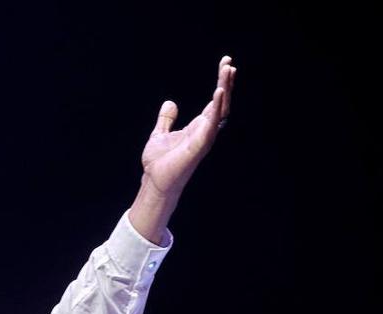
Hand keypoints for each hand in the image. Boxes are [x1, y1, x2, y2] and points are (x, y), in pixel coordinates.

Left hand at [140, 55, 236, 198]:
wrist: (154, 181)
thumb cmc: (159, 162)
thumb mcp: (160, 134)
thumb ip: (166, 119)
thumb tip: (170, 103)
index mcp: (198, 126)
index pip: (215, 101)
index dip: (221, 83)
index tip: (225, 64)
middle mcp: (205, 130)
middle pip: (221, 101)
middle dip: (226, 82)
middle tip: (228, 62)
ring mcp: (204, 137)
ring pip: (220, 109)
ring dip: (225, 89)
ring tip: (228, 70)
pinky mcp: (199, 145)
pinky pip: (212, 123)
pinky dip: (216, 107)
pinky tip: (219, 91)